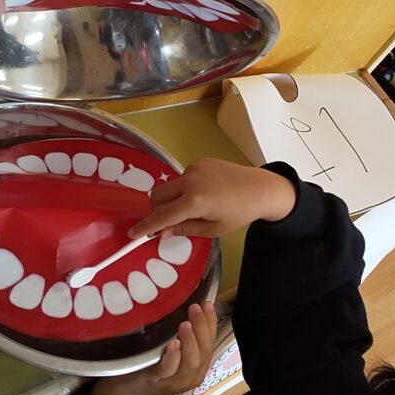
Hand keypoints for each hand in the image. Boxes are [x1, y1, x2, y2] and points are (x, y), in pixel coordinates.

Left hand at [90, 301, 217, 394]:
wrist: (130, 389)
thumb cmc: (154, 364)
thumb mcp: (174, 349)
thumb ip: (185, 333)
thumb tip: (192, 304)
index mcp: (199, 362)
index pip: (211, 340)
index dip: (211, 322)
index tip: (208, 304)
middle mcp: (191, 373)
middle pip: (204, 350)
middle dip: (202, 327)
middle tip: (195, 309)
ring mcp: (174, 380)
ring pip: (191, 362)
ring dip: (190, 341)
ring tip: (186, 324)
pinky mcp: (155, 381)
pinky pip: (168, 369)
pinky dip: (173, 356)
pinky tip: (173, 344)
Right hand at [128, 158, 296, 239]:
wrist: (261, 188)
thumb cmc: (239, 213)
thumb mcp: (212, 229)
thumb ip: (184, 229)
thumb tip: (161, 233)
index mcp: (194, 202)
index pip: (161, 216)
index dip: (146, 226)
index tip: (133, 233)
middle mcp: (190, 181)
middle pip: (157, 196)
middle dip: (157, 210)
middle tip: (170, 221)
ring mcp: (194, 168)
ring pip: (169, 187)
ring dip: (173, 199)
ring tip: (196, 206)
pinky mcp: (199, 161)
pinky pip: (181, 178)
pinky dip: (185, 188)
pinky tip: (205, 193)